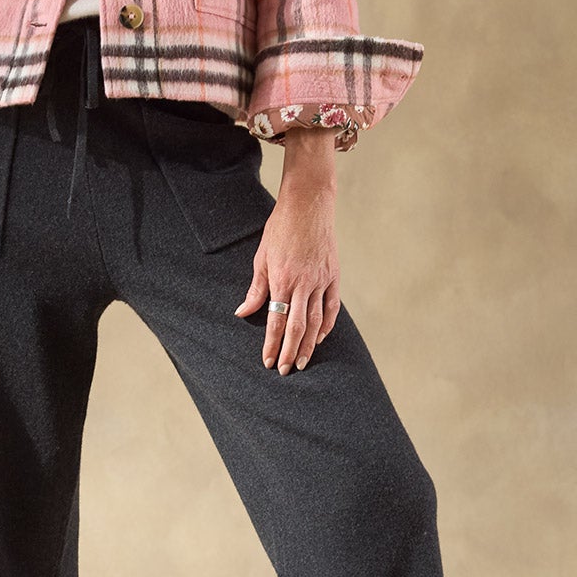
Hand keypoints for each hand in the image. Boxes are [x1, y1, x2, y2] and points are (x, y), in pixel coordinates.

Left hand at [234, 178, 340, 372]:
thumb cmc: (280, 229)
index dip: (272, 344)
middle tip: (286, 371)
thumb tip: (243, 313)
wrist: (308, 205)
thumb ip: (255, 289)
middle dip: (291, 351)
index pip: (276, 321)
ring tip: (304, 362)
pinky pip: (332, 307)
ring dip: (310, 345)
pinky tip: (321, 338)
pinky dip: (327, 325)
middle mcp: (303, 283)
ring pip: (316, 321)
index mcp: (281, 279)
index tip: (268, 361)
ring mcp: (321, 280)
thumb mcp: (261, 257)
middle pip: (297, 327)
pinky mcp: (333, 276)